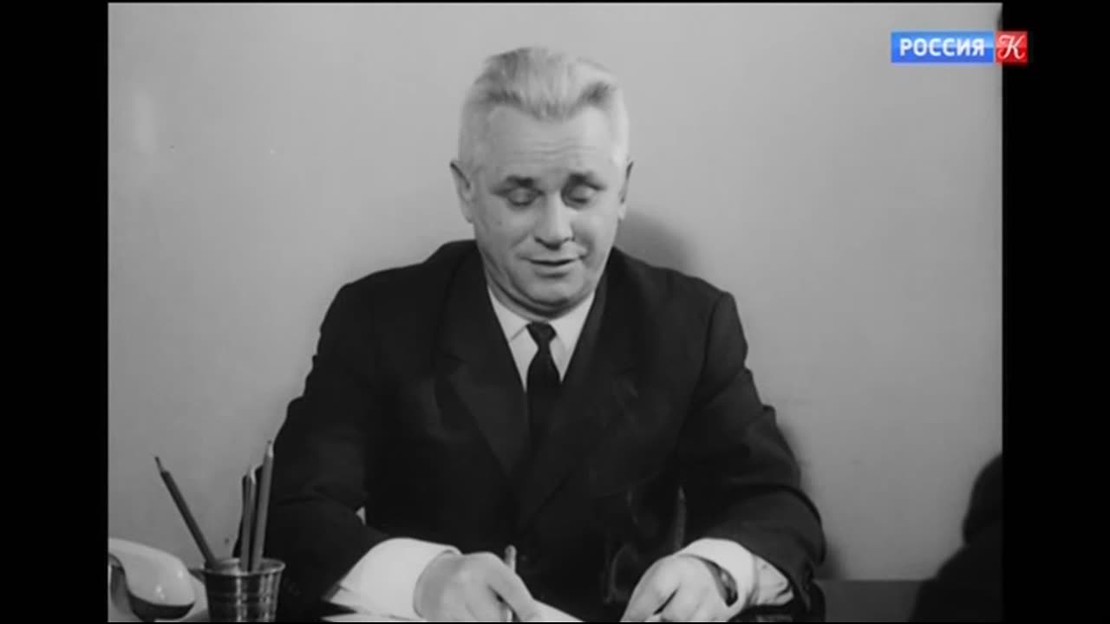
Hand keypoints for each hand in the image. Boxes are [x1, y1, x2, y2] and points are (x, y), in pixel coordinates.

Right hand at [413, 551, 542, 621]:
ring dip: (487, 622)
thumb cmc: (477, 577)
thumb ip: (511, 595)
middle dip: (506, 619)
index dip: (528, 609)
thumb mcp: (495, 573)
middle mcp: (466, 581)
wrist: (433, 576)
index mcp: (486, 565)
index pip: (513, 590)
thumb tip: (531, 620)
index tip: (538, 622)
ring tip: (480, 608)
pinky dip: (472, 622)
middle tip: (506, 612)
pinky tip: (468, 615)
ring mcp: (450, 601)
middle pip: (500, 617)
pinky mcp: (440, 618)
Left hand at [620, 554, 731, 621]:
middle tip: (648, 620)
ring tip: (663, 620)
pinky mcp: (720, 619)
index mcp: (676, 570)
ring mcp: (711, 605)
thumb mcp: (654, 579)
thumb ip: (640, 602)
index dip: (639, 611)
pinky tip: (680, 621)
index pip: (658, 591)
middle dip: (655, 623)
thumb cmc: (672, 579)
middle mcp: (697, 586)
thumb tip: (626, 622)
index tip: (627, 621)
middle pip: (675, 616)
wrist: (707, 573)